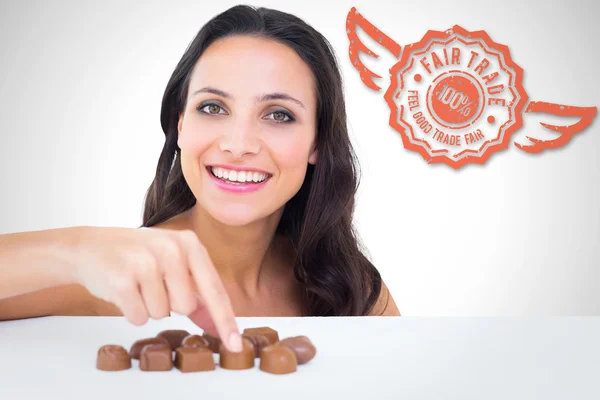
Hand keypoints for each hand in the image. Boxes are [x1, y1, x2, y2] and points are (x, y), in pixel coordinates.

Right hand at [70, 226, 241, 351]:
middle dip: (169, 304)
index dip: (226, 321)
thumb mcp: (173, 264)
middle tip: (152, 284)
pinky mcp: (122, 279)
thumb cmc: (137, 257)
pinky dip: (131, 312)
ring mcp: (145, 263)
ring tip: (136, 284)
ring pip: (161, 314)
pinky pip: (138, 318)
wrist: (90, 247)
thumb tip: (218, 326)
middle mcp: (171, 249)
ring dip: (148, 307)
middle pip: (186, 307)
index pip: (214, 289)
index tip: (236, 345)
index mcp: (190, 243)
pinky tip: (123, 290)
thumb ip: (198, 294)